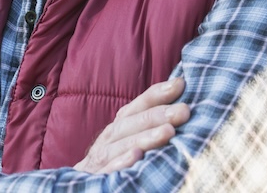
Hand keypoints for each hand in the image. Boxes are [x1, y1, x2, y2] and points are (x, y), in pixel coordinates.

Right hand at [74, 77, 189, 173]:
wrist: (81, 186)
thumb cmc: (114, 161)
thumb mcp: (127, 140)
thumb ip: (146, 124)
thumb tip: (179, 99)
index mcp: (117, 128)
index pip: (136, 107)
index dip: (156, 94)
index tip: (180, 84)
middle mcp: (108, 139)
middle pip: (130, 124)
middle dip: (157, 116)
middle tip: (184, 111)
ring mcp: (101, 158)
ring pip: (122, 145)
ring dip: (145, 137)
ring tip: (168, 131)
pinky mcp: (97, 178)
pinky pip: (110, 169)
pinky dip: (122, 162)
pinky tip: (137, 155)